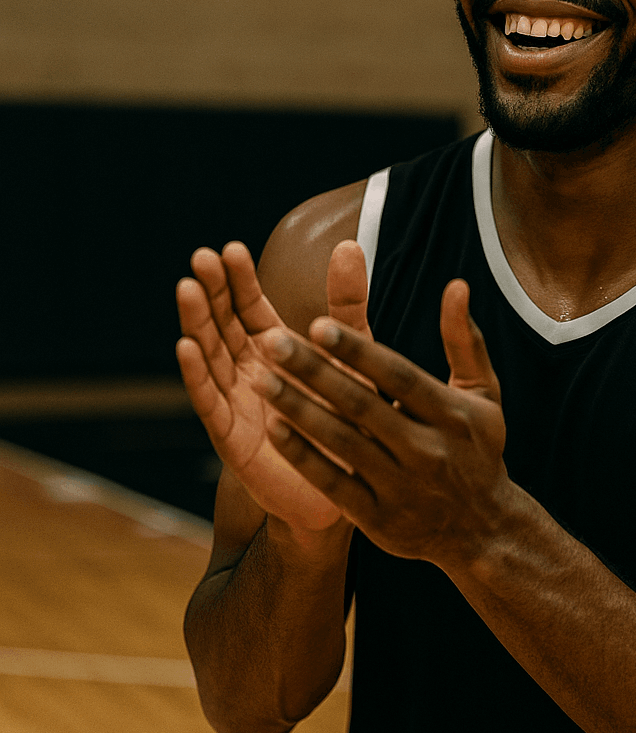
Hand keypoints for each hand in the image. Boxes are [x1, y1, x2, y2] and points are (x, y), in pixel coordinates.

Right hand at [176, 239, 372, 535]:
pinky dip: (196, 374)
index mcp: (275, 347)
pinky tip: (186, 347)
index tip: (232, 249)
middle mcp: (248, 369)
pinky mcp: (230, 436)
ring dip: (196, 322)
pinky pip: (209, 401)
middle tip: (202, 258)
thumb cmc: (351, 418)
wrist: (351, 487)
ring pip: (209, 354)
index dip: (239, 279)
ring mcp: (235, 401)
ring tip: (187, 289)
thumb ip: (346, 303)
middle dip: (211, 290)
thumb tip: (349, 244)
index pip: (249, 305)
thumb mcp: (352, 353)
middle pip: (223, 322)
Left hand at [248, 280, 512, 568]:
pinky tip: (274, 430)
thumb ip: (464, 340)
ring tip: (260, 379)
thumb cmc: (476, 450)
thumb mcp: (483, 395)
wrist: (482, 531)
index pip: (398, 376)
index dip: (357, 351)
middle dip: (314, 372)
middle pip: (363, 406)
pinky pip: (334, 484)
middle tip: (270, 341)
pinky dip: (303, 457)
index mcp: (452, 415)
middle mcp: (427, 451)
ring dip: (298, 410)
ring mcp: (402, 488)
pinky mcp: (380, 520)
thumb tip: (456, 285)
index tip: (317, 324)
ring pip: (342, 443)